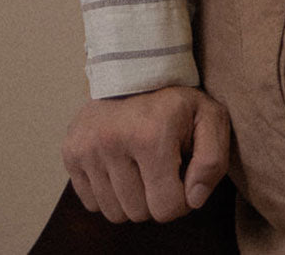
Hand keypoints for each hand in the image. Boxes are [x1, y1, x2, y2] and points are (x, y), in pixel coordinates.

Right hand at [62, 84, 229, 222]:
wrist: (135, 70)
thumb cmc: (176, 102)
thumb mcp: (210, 117)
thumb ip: (213, 160)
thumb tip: (194, 199)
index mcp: (151, 133)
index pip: (167, 207)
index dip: (182, 198)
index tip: (182, 173)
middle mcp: (112, 140)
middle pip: (139, 213)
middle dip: (155, 197)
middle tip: (162, 166)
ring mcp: (87, 147)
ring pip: (114, 213)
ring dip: (132, 198)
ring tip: (141, 165)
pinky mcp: (70, 152)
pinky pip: (92, 204)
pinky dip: (109, 193)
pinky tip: (121, 165)